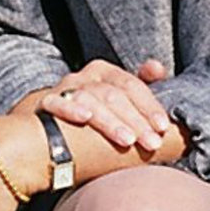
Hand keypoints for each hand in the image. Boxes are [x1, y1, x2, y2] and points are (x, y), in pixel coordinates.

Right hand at [22, 58, 171, 153]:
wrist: (49, 128)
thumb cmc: (92, 115)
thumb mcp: (117, 99)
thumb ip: (140, 87)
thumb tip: (157, 67)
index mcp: (104, 72)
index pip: (132, 85)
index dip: (149, 106)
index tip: (163, 127)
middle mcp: (84, 77)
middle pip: (113, 95)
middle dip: (136, 120)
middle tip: (152, 143)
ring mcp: (64, 90)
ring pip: (90, 100)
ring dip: (110, 121)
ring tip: (127, 141)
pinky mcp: (46, 105)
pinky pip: (56, 104)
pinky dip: (70, 108)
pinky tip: (85, 118)